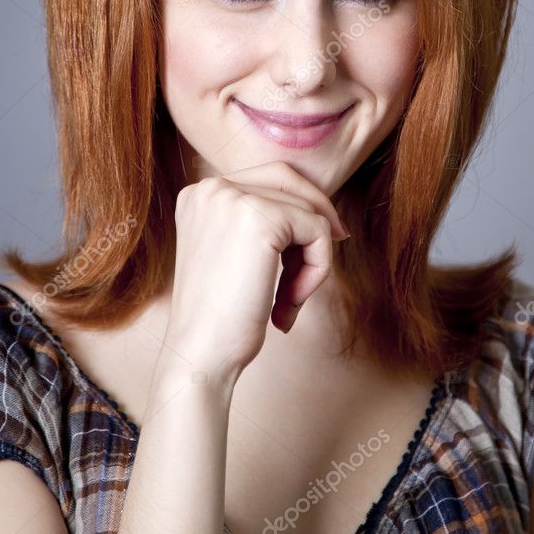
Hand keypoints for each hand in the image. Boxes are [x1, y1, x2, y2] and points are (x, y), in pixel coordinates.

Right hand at [164, 161, 349, 381]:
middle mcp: (211, 187)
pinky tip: (289, 303)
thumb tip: (319, 209)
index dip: (298, 208)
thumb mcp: (233, 253)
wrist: (200, 354)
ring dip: (312, 257)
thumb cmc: (220, 316)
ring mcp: (233, 198)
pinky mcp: (261, 219)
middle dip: (315, 216)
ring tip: (291, 300)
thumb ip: (259, 223)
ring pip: (307, 209)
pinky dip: (317, 269)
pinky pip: (318, 231)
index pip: (267, 178)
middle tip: (333, 249)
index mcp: (199, 193)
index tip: (312, 245)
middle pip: (289, 180)